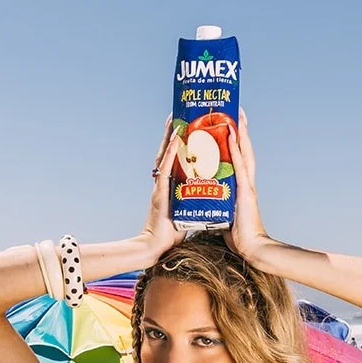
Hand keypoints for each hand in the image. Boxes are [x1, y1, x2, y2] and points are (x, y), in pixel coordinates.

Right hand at [139, 116, 184, 257]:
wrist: (158, 248)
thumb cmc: (171, 232)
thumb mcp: (186, 211)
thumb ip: (191, 201)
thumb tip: (203, 196)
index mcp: (171, 186)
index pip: (176, 160)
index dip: (179, 143)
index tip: (184, 127)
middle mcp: (165, 182)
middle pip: (169, 152)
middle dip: (172, 133)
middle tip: (177, 114)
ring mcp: (161, 186)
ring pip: (166, 156)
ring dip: (170, 137)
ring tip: (175, 119)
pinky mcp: (161, 193)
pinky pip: (167, 168)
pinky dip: (171, 153)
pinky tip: (176, 140)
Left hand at [222, 110, 269, 260]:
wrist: (250, 248)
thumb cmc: (238, 236)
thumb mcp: (224, 215)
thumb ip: (218, 206)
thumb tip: (206, 203)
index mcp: (241, 187)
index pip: (240, 159)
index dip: (237, 142)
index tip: (233, 125)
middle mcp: (246, 182)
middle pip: (245, 150)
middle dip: (241, 131)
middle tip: (237, 112)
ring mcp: (247, 185)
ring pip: (244, 153)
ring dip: (240, 133)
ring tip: (237, 115)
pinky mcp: (245, 190)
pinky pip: (239, 165)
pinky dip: (237, 148)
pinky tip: (233, 134)